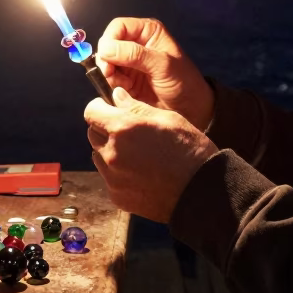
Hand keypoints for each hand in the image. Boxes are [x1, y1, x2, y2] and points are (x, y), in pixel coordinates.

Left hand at [85, 87, 217, 223]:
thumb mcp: (167, 118)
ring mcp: (113, 177)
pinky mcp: (117, 196)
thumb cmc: (189, 150)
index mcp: (123, 128)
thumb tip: (116, 96)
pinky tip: (141, 173)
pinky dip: (119, 173)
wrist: (200, 191)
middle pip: (93, 134)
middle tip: (128, 132)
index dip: (99, 108)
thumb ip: (136, 106)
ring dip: (110, 151)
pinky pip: (110, 178)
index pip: (91, 112)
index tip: (108, 109)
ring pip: (99, 157)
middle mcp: (112, 152)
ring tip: (137, 155)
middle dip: (105, 129)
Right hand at [96, 17, 214, 130]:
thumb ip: (135, 54)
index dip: (109, 40)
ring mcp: (129, 62)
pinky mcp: (125, 79)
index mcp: (148, 32)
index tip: (107, 57)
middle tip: (111, 74)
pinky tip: (126, 91)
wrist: (189, 109)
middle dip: (107, 60)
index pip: (118, 27)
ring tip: (125, 85)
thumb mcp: (162, 65)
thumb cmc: (183, 82)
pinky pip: (109, 78)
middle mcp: (136, 44)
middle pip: (108, 45)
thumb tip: (106, 48)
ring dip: (110, 75)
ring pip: (105, 63)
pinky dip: (113, 85)